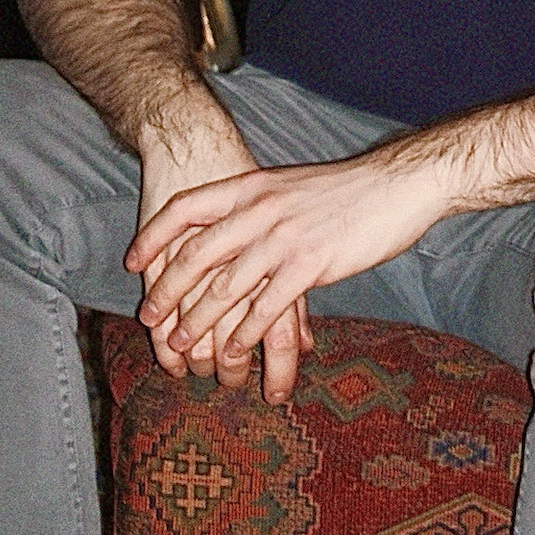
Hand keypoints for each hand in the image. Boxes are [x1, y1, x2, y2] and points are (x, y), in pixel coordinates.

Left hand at [125, 144, 446, 404]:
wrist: (400, 183)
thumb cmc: (350, 189)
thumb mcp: (291, 186)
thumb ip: (260, 206)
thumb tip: (234, 229)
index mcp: (252, 187)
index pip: (185, 208)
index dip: (153, 236)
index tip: (134, 264)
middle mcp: (260, 209)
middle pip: (196, 254)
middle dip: (167, 292)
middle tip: (149, 319)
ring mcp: (284, 236)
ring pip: (225, 287)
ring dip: (198, 322)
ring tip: (181, 346)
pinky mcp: (310, 262)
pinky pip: (265, 305)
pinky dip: (244, 333)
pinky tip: (233, 351)